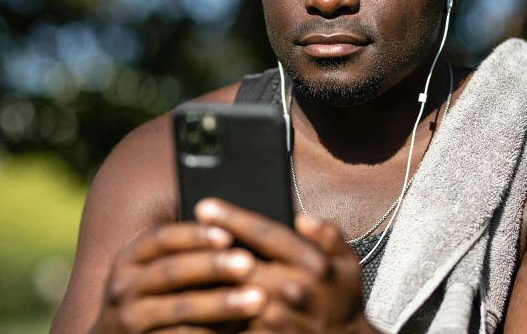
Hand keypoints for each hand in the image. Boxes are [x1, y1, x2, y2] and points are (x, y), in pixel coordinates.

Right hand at [93, 222, 267, 333]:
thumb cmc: (155, 296)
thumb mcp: (158, 269)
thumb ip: (190, 255)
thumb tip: (240, 236)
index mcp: (130, 258)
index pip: (162, 239)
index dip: (195, 235)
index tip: (228, 235)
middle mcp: (123, 287)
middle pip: (171, 271)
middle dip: (212, 266)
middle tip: (250, 264)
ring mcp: (129, 319)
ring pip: (179, 309)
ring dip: (221, 303)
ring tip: (257, 299)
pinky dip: (210, 332)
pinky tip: (237, 328)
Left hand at [196, 199, 380, 333]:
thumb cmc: (342, 301)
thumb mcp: (349, 264)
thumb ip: (329, 236)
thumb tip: (303, 217)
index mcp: (313, 265)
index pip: (267, 234)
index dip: (233, 218)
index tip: (205, 205)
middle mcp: (292, 290)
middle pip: (239, 263)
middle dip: (209, 245)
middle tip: (182, 228)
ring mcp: (275, 319)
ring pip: (228, 293)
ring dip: (204, 277)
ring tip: (177, 260)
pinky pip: (228, 323)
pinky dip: (209, 309)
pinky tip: (191, 297)